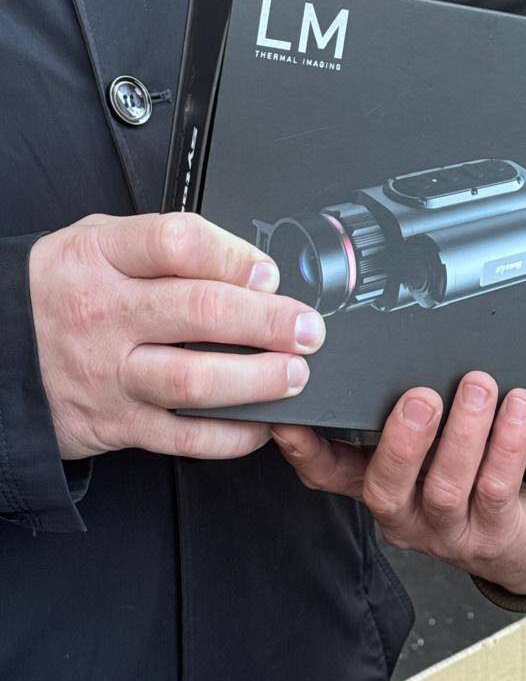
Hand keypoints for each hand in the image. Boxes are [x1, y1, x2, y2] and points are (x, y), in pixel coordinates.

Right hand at [29, 212, 325, 460]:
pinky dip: (228, 435)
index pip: (176, 244)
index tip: (270, 271)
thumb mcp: (96, 244)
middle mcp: (105, 312)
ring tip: (295, 374)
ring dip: (256, 380)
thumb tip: (248, 261)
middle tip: (308, 328)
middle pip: (199, 311)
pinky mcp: (114, 422)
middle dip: (268, 320)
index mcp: (101, 256)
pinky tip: (260, 424)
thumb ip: (163, 246)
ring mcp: (109, 372)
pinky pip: (181, 437)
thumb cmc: (62, 291)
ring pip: (193, 379)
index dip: (233, 256)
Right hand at [271, 371, 525, 595]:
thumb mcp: (426, 452)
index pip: (328, 473)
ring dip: (462, 432)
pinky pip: (497, 487)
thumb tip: (402, 351)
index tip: (292, 418)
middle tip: (419, 397)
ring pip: (446, 485)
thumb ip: (406, 414)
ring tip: (477, 387)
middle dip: (402, 439)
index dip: (305, 449)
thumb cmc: (468, 481)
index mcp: (378, 485)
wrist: (518, 543)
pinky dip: (508, 443)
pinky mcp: (492, 533)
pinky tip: (518, 407)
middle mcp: (404, 513)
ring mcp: (446, 529)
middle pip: (386, 485)